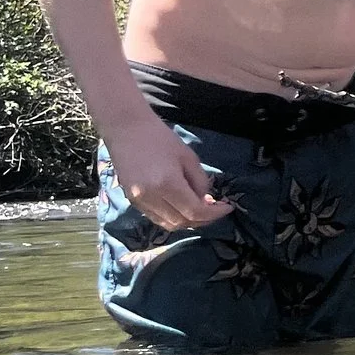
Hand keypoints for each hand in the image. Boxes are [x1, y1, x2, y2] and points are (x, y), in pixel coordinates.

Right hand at [106, 114, 232, 231]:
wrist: (126, 130)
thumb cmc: (160, 138)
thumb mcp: (189, 157)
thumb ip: (200, 182)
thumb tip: (206, 201)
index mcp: (167, 184)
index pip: (194, 211)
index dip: (214, 214)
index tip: (228, 208)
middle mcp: (150, 198)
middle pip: (181, 222)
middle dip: (203, 220)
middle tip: (216, 210)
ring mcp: (138, 201)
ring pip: (168, 224)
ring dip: (188, 222)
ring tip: (202, 210)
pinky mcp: (131, 200)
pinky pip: (156, 218)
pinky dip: (172, 217)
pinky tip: (182, 207)